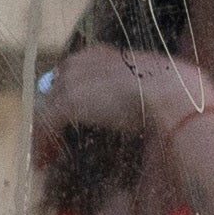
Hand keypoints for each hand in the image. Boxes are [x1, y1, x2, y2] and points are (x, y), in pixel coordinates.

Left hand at [30, 48, 213, 176]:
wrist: (170, 91)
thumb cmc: (172, 91)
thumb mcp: (151, 87)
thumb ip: (138, 93)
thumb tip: (143, 110)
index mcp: (101, 55)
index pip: (73, 74)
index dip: (67, 97)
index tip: (68, 118)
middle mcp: (81, 62)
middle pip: (53, 90)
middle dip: (51, 115)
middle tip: (52, 138)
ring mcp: (71, 81)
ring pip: (46, 109)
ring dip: (44, 133)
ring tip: (43, 155)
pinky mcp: (66, 102)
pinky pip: (44, 124)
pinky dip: (41, 143)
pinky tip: (41, 160)